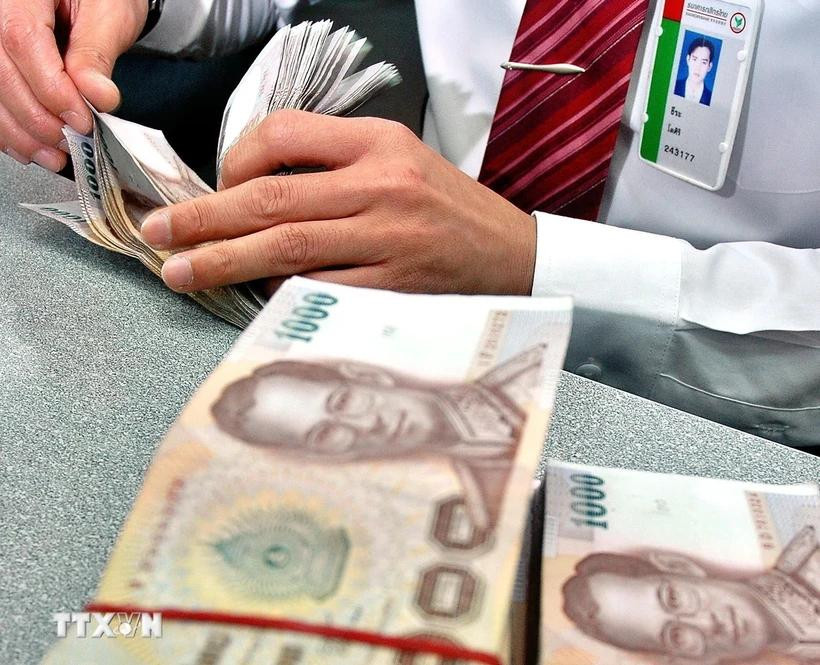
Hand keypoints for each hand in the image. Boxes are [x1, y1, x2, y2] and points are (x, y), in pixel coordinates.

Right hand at [0, 0, 146, 169]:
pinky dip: (10, 127)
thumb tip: (96, 96)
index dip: (51, 89)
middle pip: (0, 72)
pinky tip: (30, 147)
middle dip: (37, 118)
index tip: (81, 121)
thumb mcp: (109, 13)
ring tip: (54, 155)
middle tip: (71, 142)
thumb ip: (96, 54)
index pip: (22, 41)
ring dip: (20, 132)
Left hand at [141, 110, 536, 296]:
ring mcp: (388, 241)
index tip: (217, 185)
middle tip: (160, 235)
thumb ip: (335, 164)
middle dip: (204, 218)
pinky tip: (254, 297)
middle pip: (271, 199)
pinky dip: (281, 294)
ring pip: (287, 249)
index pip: (284, 133)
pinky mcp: (394, 288)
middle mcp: (381, 186)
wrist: (514, 255)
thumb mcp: (401, 160)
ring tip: (182, 271)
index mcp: (380, 143)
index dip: (235, 159)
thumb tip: (256, 192)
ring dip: (225, 261)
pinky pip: (322, 290)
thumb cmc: (451, 209)